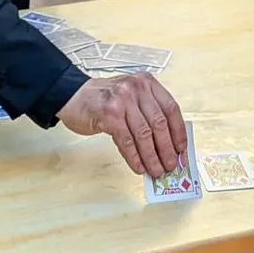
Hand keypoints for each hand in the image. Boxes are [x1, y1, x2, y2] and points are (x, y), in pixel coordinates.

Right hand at [57, 73, 186, 177]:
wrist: (72, 96)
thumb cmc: (103, 99)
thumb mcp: (131, 97)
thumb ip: (148, 112)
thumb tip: (167, 144)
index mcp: (147, 82)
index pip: (171, 108)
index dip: (178, 131)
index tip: (181, 149)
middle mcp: (136, 88)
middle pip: (159, 123)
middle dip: (167, 149)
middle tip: (170, 165)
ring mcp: (122, 100)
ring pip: (144, 134)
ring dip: (152, 157)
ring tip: (156, 170)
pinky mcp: (109, 114)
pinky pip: (127, 141)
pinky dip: (134, 157)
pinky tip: (138, 167)